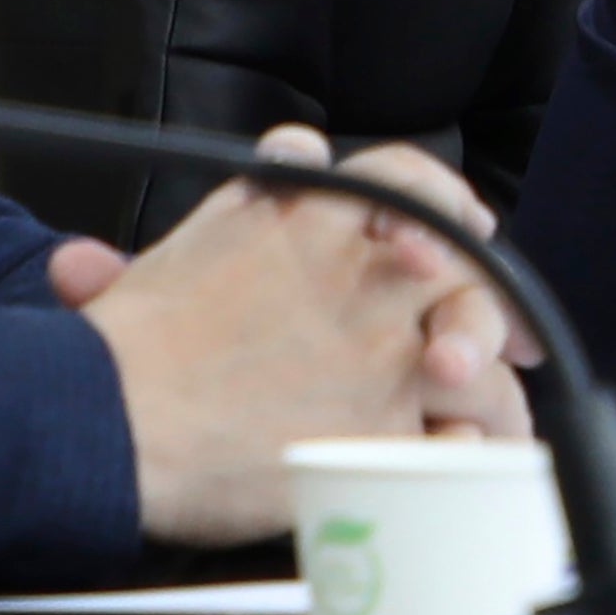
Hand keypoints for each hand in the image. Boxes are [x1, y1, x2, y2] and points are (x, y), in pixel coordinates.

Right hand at [82, 126, 538, 544]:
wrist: (105, 421)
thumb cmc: (122, 351)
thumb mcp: (175, 250)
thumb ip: (239, 212)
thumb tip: (276, 154)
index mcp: (308, 221)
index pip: (402, 177)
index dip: (442, 201)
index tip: (460, 226)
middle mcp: (358, 274)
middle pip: (464, 264)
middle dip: (491, 301)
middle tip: (509, 338)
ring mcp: (379, 350)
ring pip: (477, 350)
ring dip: (492, 384)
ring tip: (492, 416)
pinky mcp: (383, 428)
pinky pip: (459, 434)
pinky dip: (469, 447)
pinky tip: (463, 460)